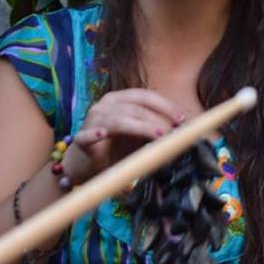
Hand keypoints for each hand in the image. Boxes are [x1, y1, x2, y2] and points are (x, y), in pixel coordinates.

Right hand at [64, 88, 185, 181]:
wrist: (85, 166)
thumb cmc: (114, 149)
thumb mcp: (139, 138)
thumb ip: (154, 131)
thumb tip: (182, 130)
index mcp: (119, 100)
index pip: (144, 96)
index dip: (164, 105)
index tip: (182, 119)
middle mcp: (105, 105)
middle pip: (134, 107)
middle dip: (157, 119)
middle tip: (174, 132)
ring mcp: (92, 121)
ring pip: (118, 121)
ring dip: (140, 128)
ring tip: (159, 136)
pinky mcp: (81, 140)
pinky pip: (87, 136)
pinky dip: (95, 134)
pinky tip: (102, 135)